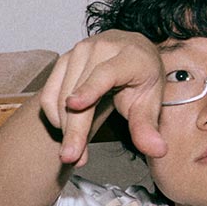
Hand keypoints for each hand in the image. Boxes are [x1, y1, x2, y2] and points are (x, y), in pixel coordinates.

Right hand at [40, 31, 167, 165]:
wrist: (132, 52)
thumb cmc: (142, 77)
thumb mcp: (150, 102)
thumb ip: (148, 127)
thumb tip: (157, 150)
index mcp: (129, 56)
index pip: (106, 73)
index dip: (90, 89)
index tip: (75, 105)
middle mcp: (101, 48)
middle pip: (78, 90)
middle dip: (73, 127)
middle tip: (71, 157)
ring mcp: (79, 51)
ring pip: (61, 94)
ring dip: (64, 126)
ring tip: (75, 150)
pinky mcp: (64, 59)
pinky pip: (49, 92)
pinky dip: (54, 115)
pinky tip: (67, 128)